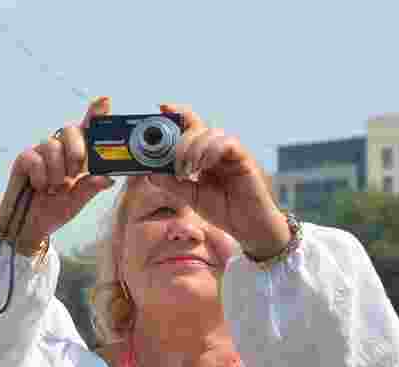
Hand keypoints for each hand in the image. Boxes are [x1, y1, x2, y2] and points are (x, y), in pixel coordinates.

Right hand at [0, 97, 114, 254]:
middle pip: (71, 130)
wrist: (31, 225)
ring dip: (57, 172)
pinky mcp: (24, 158)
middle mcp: (60, 148)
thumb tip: (108, 178)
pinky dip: (41, 178)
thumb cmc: (55, 209)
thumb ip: (91, 187)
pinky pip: (36, 159)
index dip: (96, 113)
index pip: (88, 129)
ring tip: (55, 189)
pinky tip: (40, 188)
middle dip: (76, 151)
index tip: (105, 100)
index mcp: (78, 155)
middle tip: (75, 173)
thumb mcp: (78, 200)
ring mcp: (41, 152)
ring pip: (53, 146)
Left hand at [162, 104, 289, 257]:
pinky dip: (211, 152)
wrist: (249, 227)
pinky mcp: (244, 159)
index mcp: (204, 154)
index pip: (190, 127)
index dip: (177, 114)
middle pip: (197, 126)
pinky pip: (227, 144)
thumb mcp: (191, 196)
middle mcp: (217, 149)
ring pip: (210, 133)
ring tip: (188, 170)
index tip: (161, 107)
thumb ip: (172, 183)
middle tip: (174, 163)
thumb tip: (150, 172)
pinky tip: (203, 166)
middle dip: (179, 140)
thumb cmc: (224, 209)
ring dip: (193, 148)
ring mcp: (231, 152)